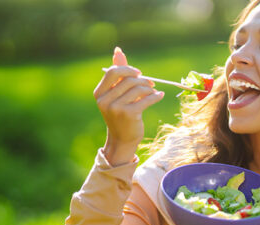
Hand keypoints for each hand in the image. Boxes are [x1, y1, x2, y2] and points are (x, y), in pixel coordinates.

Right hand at [94, 47, 164, 165]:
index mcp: (99, 93)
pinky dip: (155, 96)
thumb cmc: (121, 113)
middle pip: (128, 80)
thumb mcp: (117, 94)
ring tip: (153, 92)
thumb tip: (118, 50)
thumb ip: (118, 73)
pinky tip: (159, 96)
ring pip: (138, 89)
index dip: (127, 69)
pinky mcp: (128, 115)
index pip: (112, 71)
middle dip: (142, 80)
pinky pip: (146, 99)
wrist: (122, 139)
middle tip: (150, 84)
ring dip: (149, 89)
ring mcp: (116, 108)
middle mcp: (105, 100)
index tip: (138, 74)